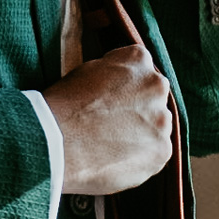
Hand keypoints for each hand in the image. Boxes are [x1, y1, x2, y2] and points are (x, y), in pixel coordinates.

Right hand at [42, 45, 172, 196]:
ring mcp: (162, 119)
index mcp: (138, 60)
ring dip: (141, 134)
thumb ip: (113, 72)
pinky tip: (115, 159)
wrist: (55, 141)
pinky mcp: (162, 150)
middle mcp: (157, 85)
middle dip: (138, 109)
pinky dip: (139, 158)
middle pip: (153, 98)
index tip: (111, 101)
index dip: (124, 88)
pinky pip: (155, 153)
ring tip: (110, 145)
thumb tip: (121, 83)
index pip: (140, 70)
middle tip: (112, 125)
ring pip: (157, 126)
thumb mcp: (88, 69)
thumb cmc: (64, 105)